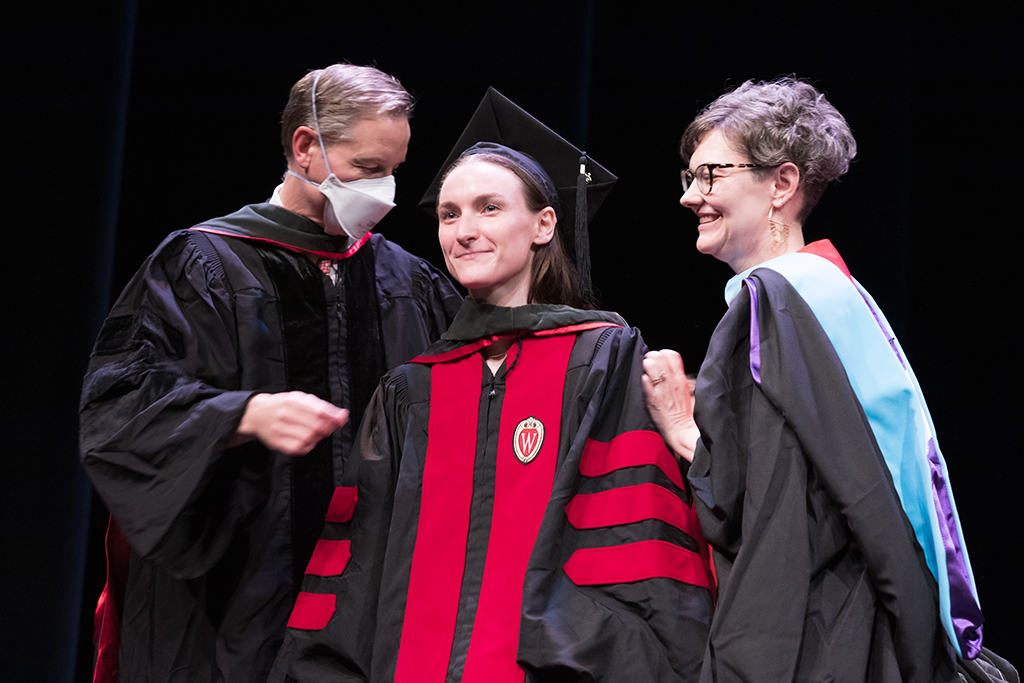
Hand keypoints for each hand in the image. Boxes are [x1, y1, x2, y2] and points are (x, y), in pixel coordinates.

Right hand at [232, 391, 348, 455]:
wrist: (257, 413)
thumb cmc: (283, 405)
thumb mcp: (300, 399)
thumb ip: (322, 406)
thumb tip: (342, 415)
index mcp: (292, 401)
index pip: (319, 411)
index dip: (334, 418)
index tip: (341, 420)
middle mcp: (284, 414)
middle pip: (315, 427)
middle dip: (327, 429)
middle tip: (329, 428)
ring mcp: (279, 429)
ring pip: (308, 439)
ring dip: (318, 438)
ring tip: (318, 433)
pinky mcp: (276, 442)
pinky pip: (298, 448)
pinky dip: (308, 446)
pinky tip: (308, 441)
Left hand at [642, 349, 698, 461]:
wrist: (681, 430)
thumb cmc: (684, 413)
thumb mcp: (686, 391)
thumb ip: (679, 378)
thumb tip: (675, 370)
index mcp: (681, 379)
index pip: (673, 356)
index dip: (664, 353)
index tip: (660, 355)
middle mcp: (672, 382)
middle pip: (661, 359)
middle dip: (653, 356)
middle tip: (650, 358)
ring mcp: (662, 389)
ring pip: (652, 368)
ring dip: (648, 364)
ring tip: (646, 365)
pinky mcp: (653, 398)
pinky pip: (646, 383)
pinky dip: (644, 379)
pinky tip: (644, 378)